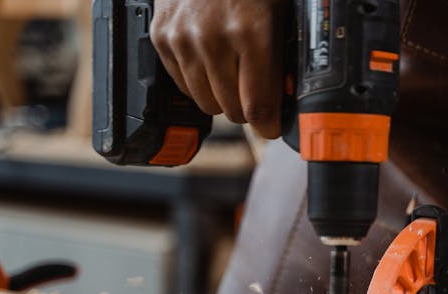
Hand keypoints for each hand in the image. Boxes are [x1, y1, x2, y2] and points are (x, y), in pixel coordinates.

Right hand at [151, 0, 284, 137]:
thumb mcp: (280, 13)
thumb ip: (283, 57)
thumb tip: (286, 97)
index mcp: (251, 33)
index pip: (257, 106)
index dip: (268, 124)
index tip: (272, 126)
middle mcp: (213, 38)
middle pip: (232, 111)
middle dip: (248, 107)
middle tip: (255, 91)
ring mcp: (183, 38)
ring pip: (206, 103)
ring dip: (222, 96)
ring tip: (232, 74)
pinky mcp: (161, 36)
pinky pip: (183, 85)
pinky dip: (199, 80)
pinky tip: (210, 61)